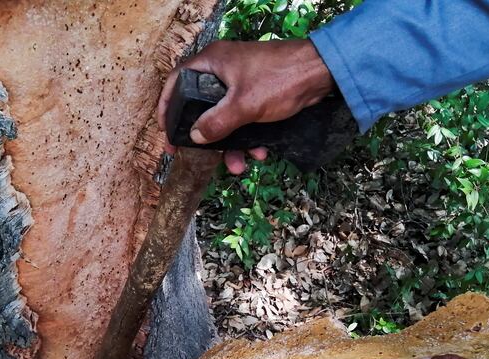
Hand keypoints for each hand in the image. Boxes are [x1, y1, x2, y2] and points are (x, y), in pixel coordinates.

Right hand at [157, 39, 333, 174]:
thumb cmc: (280, 79)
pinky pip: (244, 119)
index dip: (167, 107)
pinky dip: (249, 137)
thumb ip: (216, 123)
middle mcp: (222, 70)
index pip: (176, 82)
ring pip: (225, 118)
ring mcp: (240, 82)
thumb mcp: (243, 105)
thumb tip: (194, 136)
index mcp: (211, 63)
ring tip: (239, 165)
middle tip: (199, 156)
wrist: (321, 73)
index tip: (167, 133)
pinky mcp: (257, 94)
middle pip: (201, 106)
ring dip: (231, 144)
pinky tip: (261, 152)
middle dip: (206, 137)